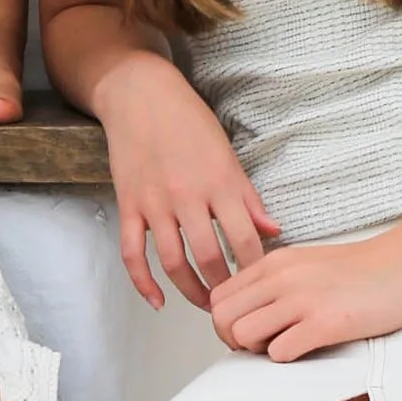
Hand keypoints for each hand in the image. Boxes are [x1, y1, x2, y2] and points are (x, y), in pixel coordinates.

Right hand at [96, 68, 281, 309]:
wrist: (140, 95)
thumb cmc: (188, 120)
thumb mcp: (227, 154)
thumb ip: (248, 197)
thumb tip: (273, 230)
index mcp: (218, 182)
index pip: (245, 238)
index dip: (256, 268)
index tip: (263, 284)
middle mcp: (187, 196)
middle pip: (210, 257)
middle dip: (226, 287)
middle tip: (237, 302)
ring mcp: (154, 203)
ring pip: (173, 263)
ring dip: (192, 291)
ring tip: (207, 305)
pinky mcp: (129, 205)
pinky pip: (133, 254)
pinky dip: (144, 284)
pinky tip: (158, 302)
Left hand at [209, 232, 401, 363]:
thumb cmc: (367, 271)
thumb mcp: (308, 266)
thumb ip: (278, 285)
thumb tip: (252, 319)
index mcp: (275, 263)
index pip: (218, 298)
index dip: (228, 323)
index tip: (253, 333)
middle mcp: (282, 278)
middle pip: (222, 319)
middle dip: (235, 341)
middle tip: (264, 347)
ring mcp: (303, 299)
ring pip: (242, 334)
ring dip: (258, 350)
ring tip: (287, 347)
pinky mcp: (326, 322)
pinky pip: (280, 352)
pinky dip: (288, 359)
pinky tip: (311, 349)